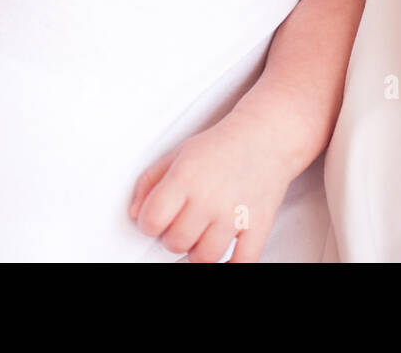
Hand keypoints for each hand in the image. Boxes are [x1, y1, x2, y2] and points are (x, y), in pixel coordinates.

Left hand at [128, 111, 294, 262]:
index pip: (151, 220)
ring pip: (205, 257)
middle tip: (181, 224)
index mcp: (186, 178)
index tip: (155, 219)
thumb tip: (134, 212)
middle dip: (173, 237)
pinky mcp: (259, 224)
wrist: (266, 136)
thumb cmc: (223, 146)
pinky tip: (226, 252)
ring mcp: (235, 213)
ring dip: (199, 251)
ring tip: (202, 235)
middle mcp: (210, 197)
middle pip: (176, 242)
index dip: (149, 223)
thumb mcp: (179, 153)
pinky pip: (243, 261)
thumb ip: (150, 181)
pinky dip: (232, 263)